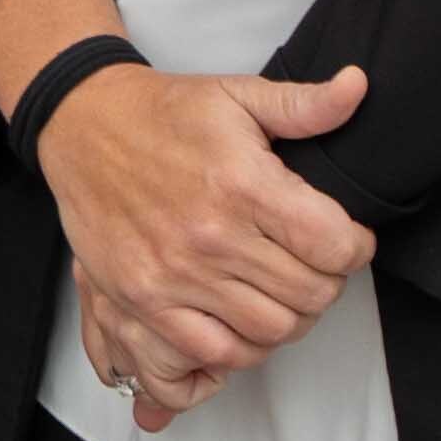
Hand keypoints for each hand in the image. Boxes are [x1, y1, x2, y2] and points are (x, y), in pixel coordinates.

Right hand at [37, 58, 367, 425]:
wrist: (83, 127)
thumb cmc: (163, 114)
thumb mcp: (238, 94)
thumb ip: (304, 104)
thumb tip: (357, 86)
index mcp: (243, 184)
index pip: (334, 246)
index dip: (357, 248)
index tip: (349, 241)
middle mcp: (211, 237)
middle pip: (310, 295)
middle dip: (328, 283)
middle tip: (316, 266)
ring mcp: (174, 276)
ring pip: (271, 332)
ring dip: (290, 318)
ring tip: (282, 293)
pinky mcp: (142, 301)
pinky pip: (213, 354)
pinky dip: (241, 348)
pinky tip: (242, 320)